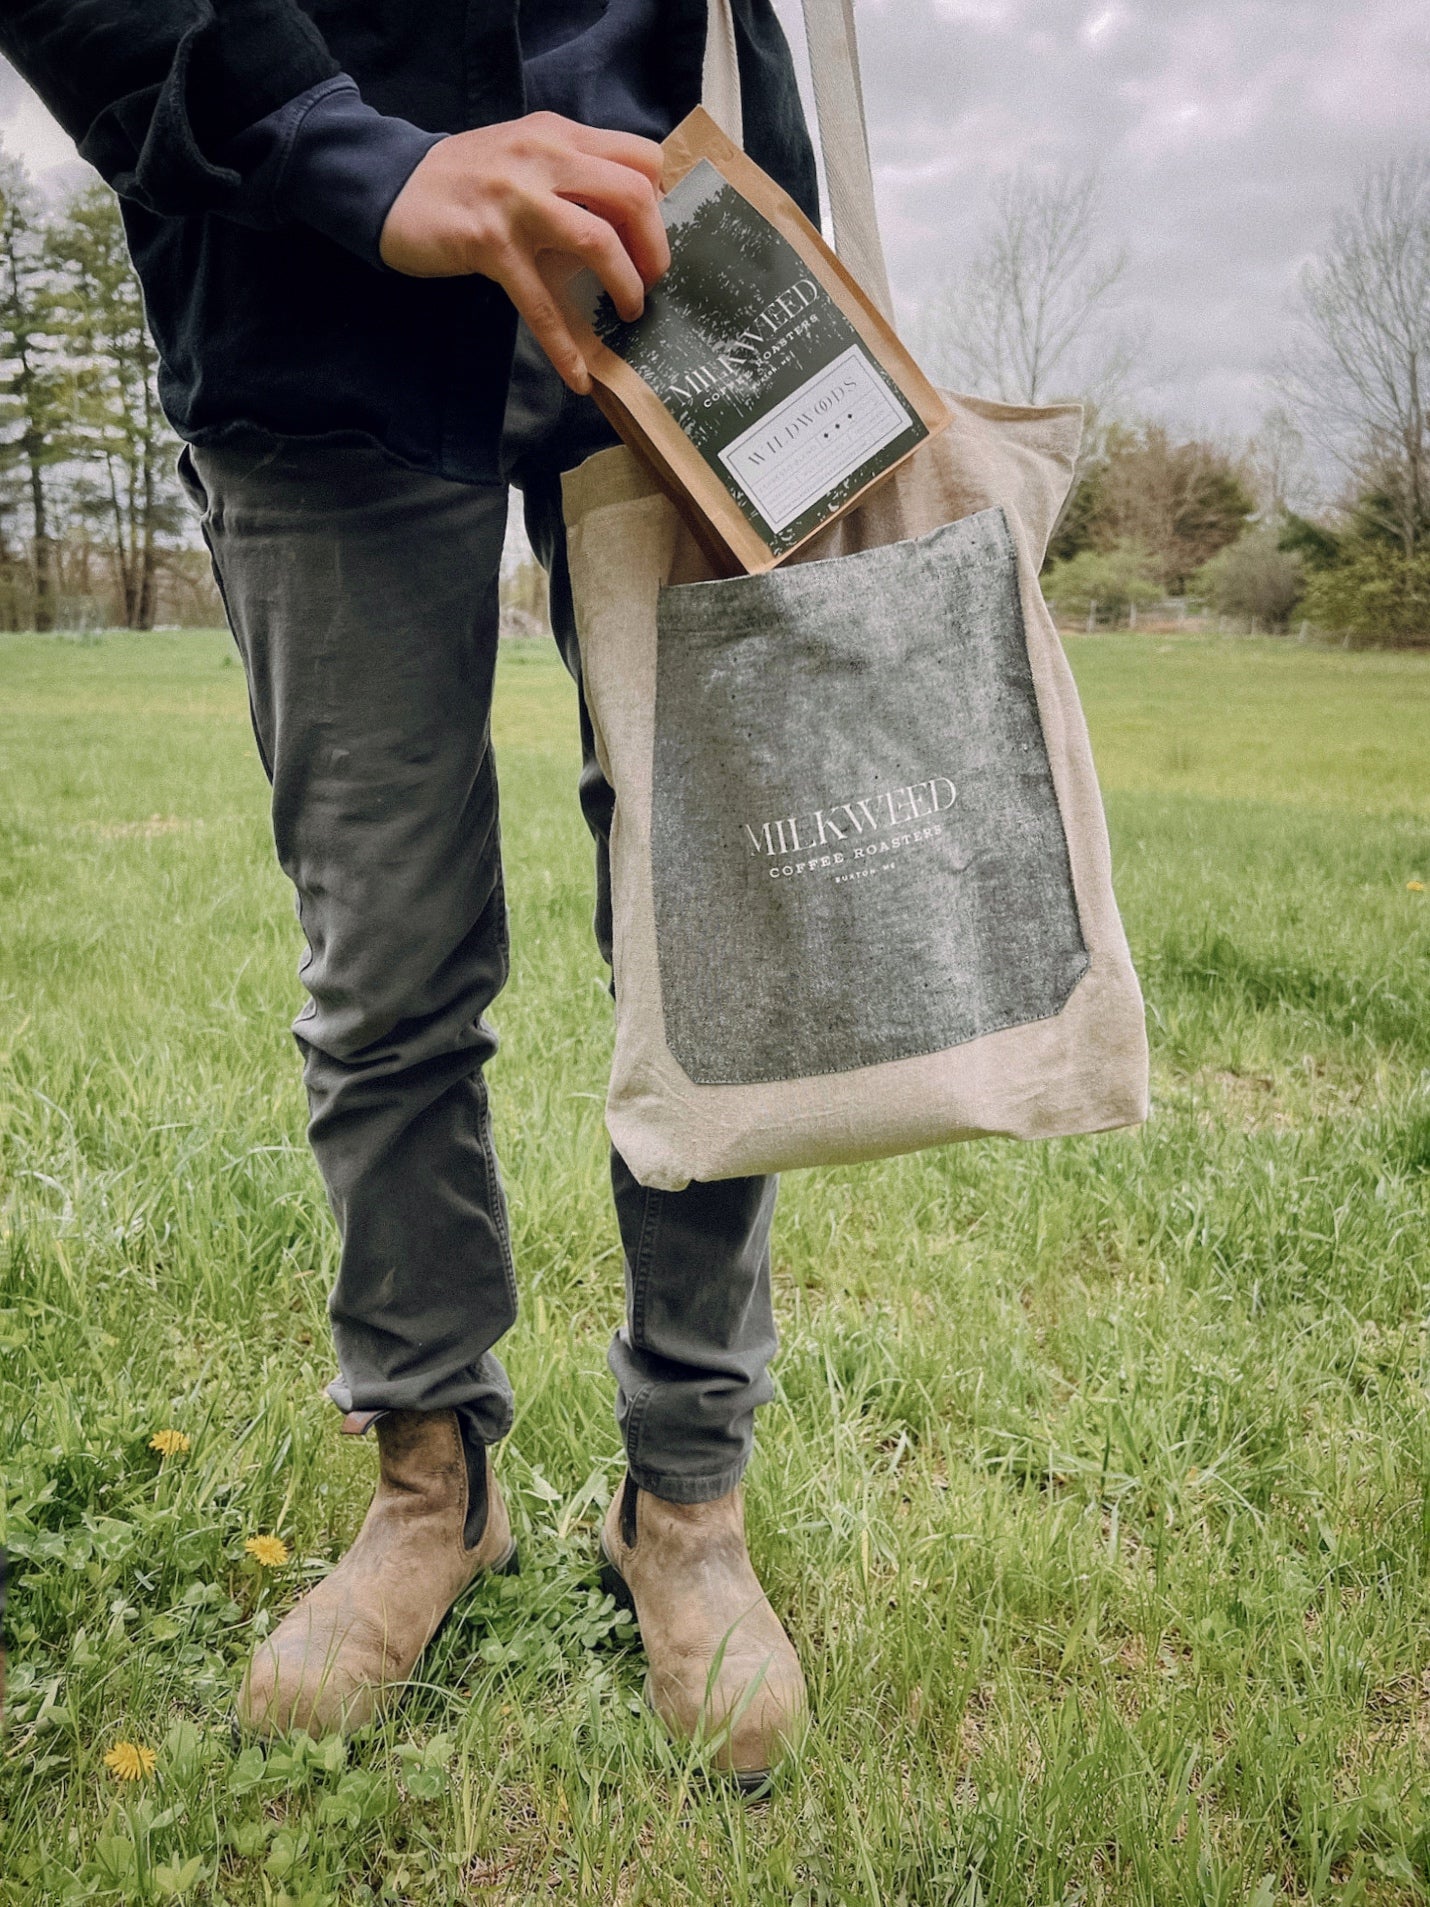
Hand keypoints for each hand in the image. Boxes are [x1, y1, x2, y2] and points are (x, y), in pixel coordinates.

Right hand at [379, 111, 668, 393]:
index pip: (640, 158)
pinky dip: (564, 347)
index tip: (651, 238)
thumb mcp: (526, 155)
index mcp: (559, 135)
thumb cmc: (465, 179)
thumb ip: (572, 173)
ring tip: (629, 312)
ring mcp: (516, 200)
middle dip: (655, 249)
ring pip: (599, 240)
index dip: (660, 203)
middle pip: (633, 194)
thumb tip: (628, 221)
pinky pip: (541, 304)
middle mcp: (543, 156)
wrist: (390, 184)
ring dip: (626, 286)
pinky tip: (579, 378)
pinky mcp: (489, 243)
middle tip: (652, 282)